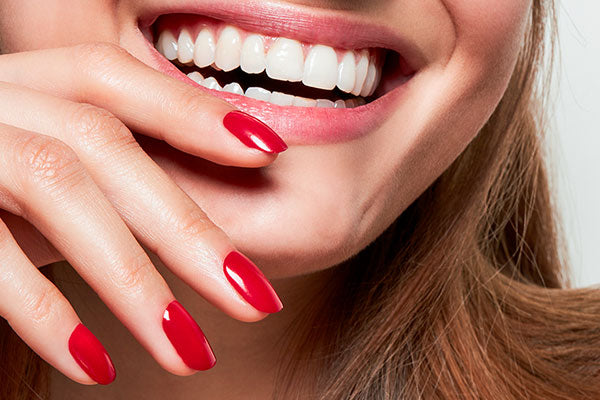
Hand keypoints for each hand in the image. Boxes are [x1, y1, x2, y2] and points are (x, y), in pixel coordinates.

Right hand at [0, 43, 284, 384]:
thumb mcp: (40, 154)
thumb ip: (102, 165)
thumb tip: (203, 194)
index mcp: (24, 80)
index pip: (117, 80)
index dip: (195, 111)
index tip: (268, 152)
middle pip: (106, 145)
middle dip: (188, 227)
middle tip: (254, 300)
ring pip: (58, 188)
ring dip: (133, 280)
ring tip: (193, 354)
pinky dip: (44, 309)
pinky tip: (96, 364)